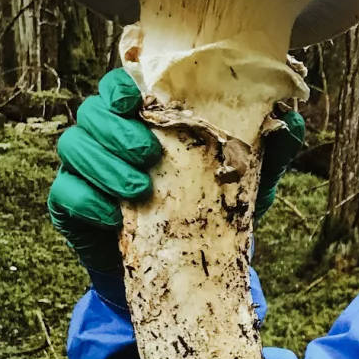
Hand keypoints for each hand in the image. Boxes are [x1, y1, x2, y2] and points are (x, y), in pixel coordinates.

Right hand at [48, 68, 305, 274]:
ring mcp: (86, 171)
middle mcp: (109, 138)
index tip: (140, 100)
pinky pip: (65, 195)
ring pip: (74, 147)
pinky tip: (115, 215)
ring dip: (105, 164)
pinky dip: (88, 201)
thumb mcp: (245, 184)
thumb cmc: (210, 213)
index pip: (119, 86)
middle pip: (91, 112)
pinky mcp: (72, 208)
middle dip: (117, 130)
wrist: (183, 273)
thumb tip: (293, 120)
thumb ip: (266, 151)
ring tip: (141, 187)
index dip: (121, 86)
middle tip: (149, 154)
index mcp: (145, 121)